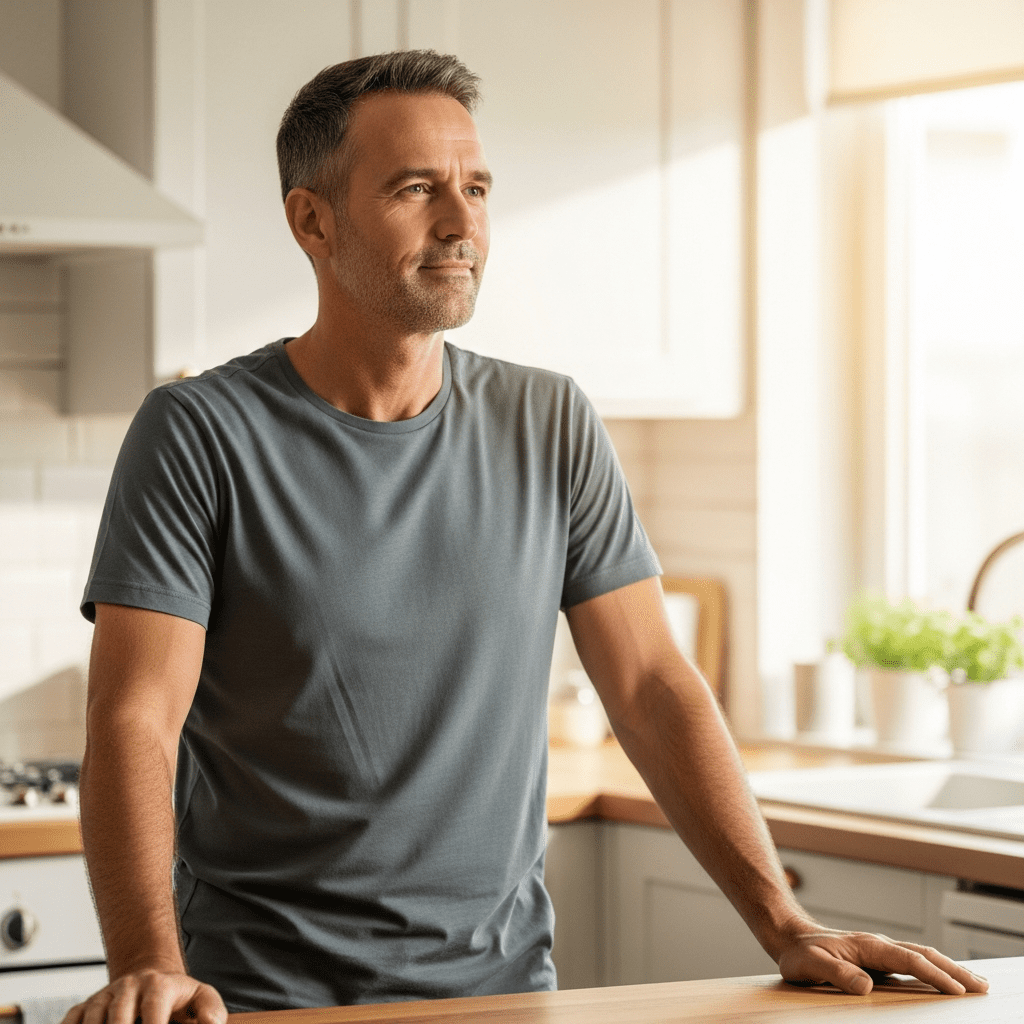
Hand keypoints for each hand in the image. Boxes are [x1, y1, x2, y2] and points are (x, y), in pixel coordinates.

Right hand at [59, 970, 226, 1023]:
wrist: (150, 976)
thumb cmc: (176, 995)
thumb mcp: (200, 996)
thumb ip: (210, 1008)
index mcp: (158, 985)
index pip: (153, 1010)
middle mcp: (128, 987)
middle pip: (118, 1016)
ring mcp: (104, 996)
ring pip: (93, 1018)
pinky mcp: (86, 1005)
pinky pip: (71, 1019)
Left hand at [775, 925, 989, 995]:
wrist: (791, 938)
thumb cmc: (800, 953)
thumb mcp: (811, 965)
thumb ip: (837, 974)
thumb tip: (866, 986)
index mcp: (868, 946)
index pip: (910, 960)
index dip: (935, 975)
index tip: (958, 990)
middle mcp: (879, 946)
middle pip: (925, 955)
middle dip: (955, 970)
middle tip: (983, 987)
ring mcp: (880, 952)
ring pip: (922, 958)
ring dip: (949, 969)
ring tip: (975, 983)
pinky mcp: (878, 960)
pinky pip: (913, 964)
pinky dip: (934, 971)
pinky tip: (944, 981)